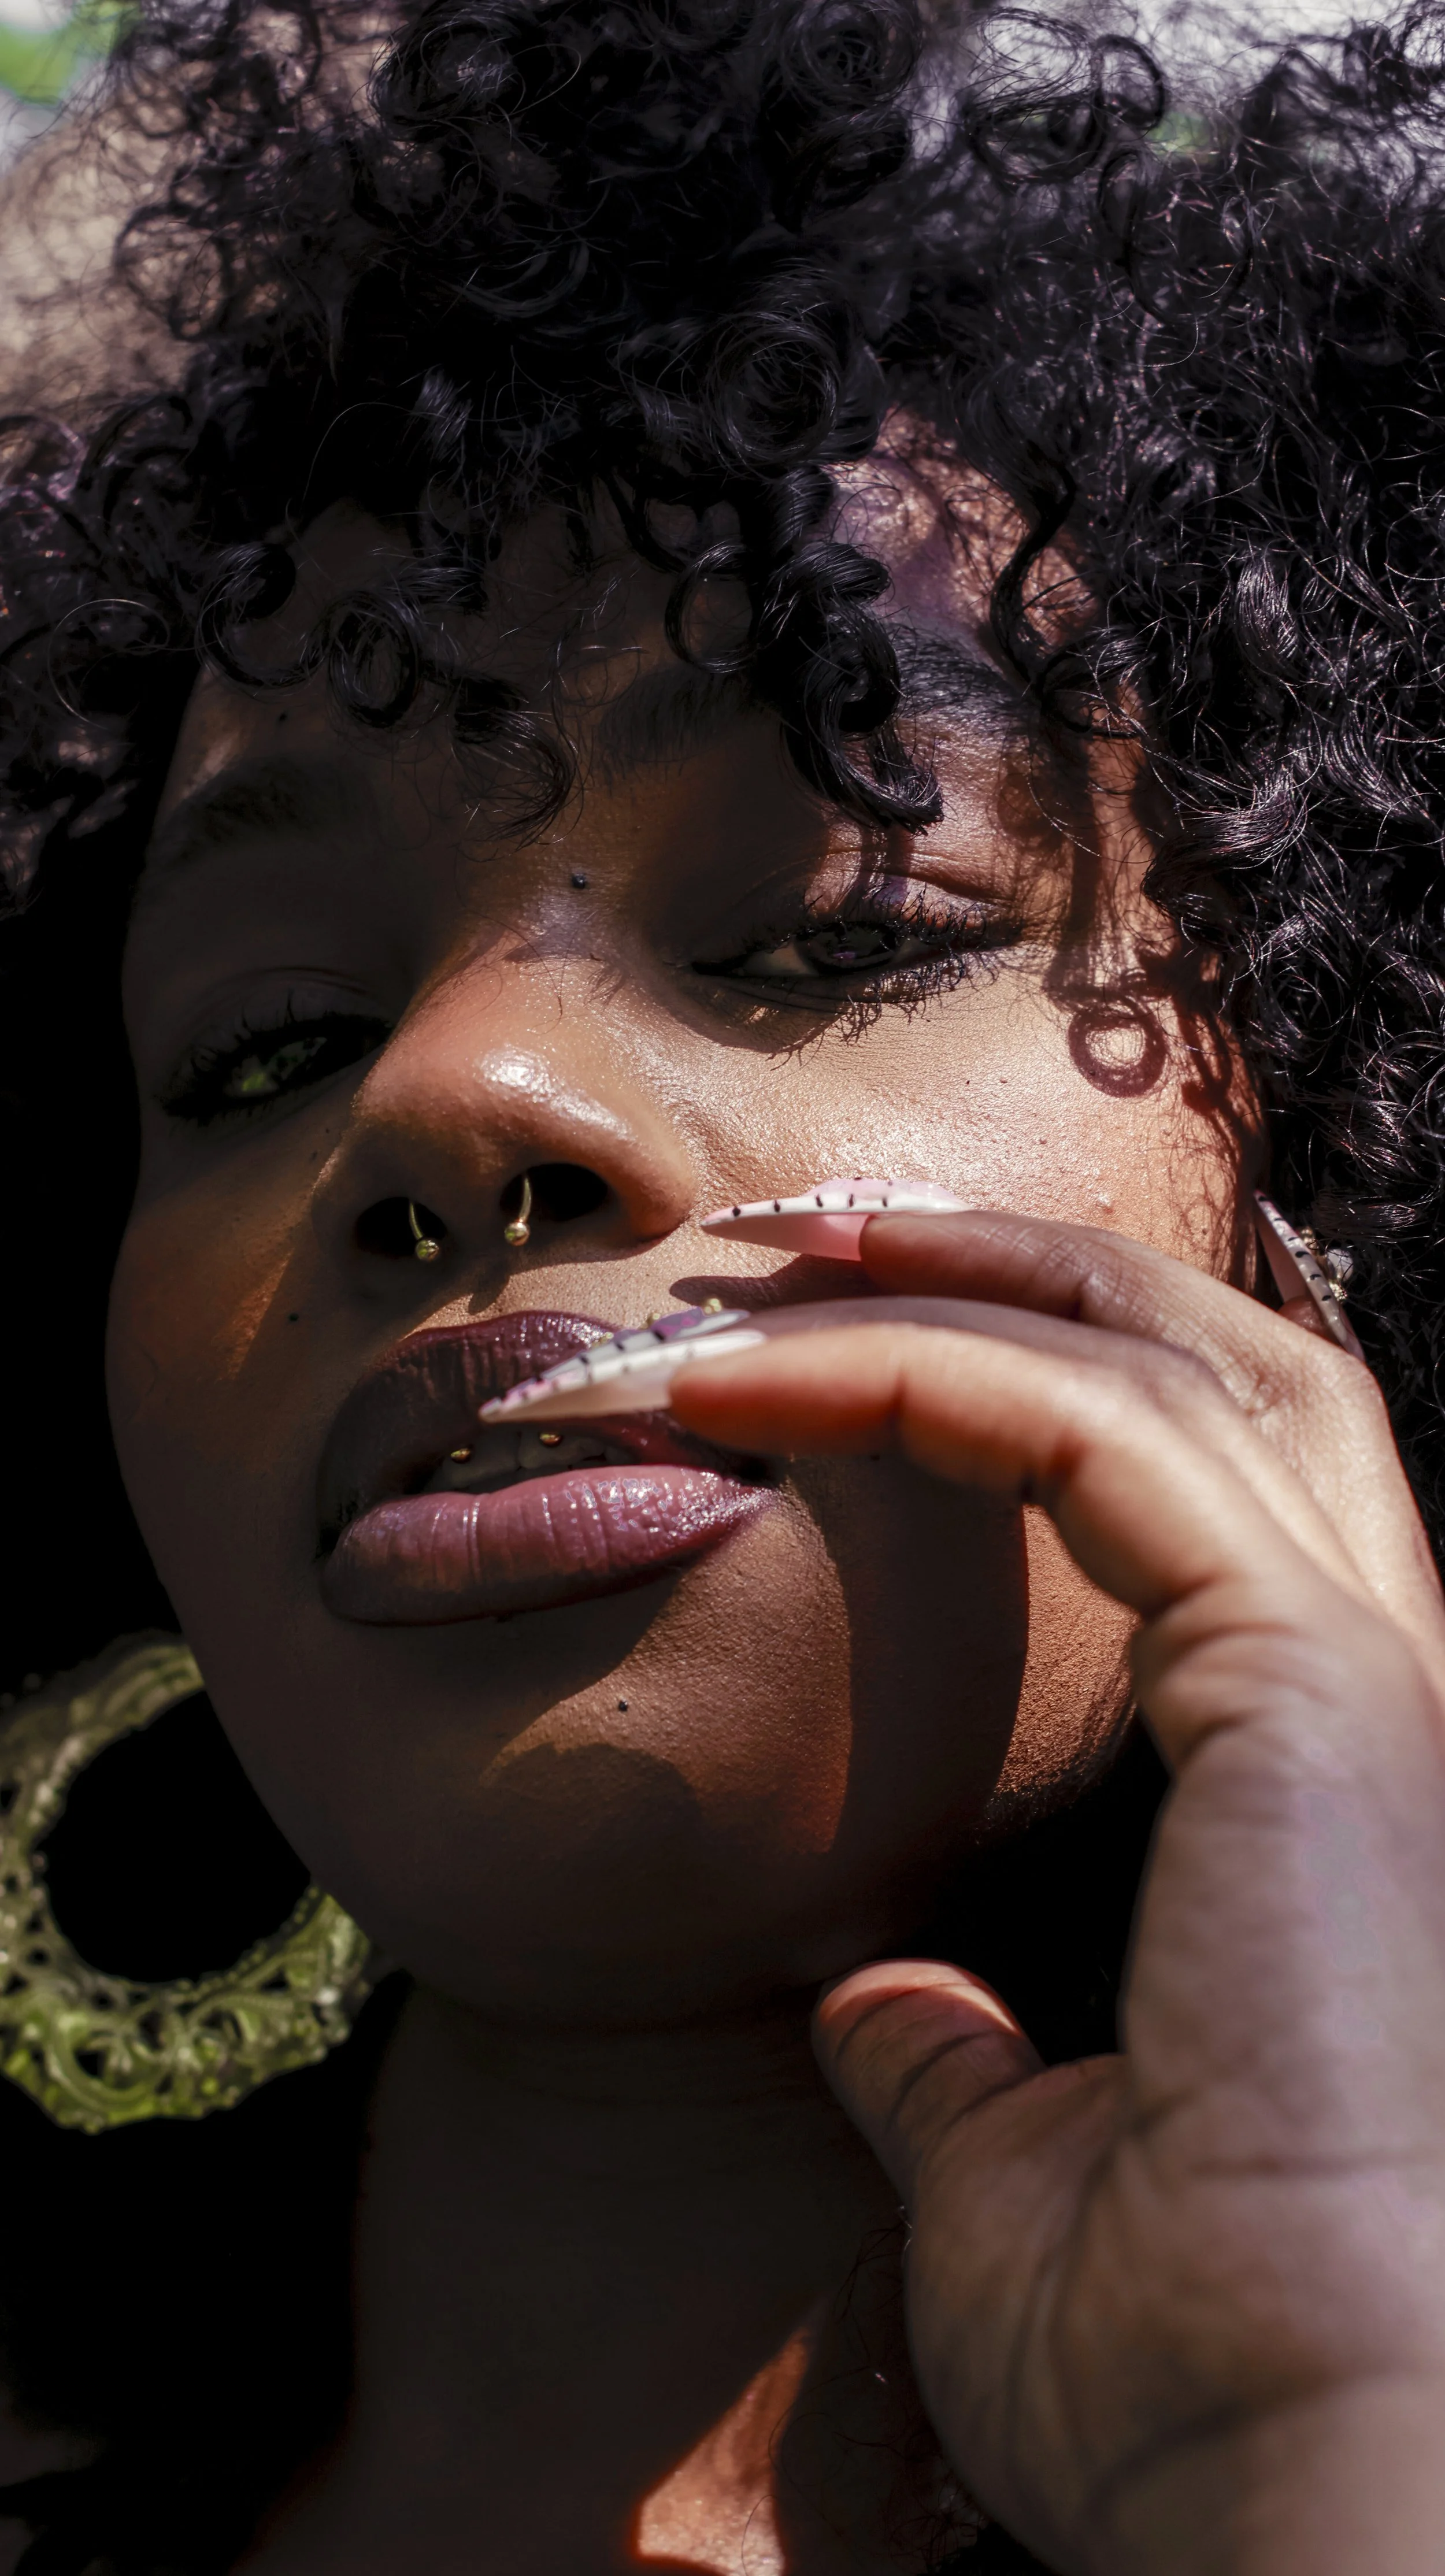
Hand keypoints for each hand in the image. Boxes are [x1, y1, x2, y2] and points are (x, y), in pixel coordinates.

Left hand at [671, 1211, 1444, 2575]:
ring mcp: (1365, 1670)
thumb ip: (955, 2060)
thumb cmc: (1195, 2363)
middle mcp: (1376, 1689)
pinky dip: (920, 1372)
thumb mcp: (1014, 2173)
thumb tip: (874, 2008)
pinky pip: (1090, 1434)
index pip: (1200, 1488)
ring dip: (958, 1272)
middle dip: (1014, 1268)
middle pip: (1221, 1366)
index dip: (1017, 1378)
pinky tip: (758, 1375)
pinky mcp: (1316, 1681)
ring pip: (1177, 1357)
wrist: (1310, 2464)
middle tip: (801, 1239)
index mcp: (1323, 1788)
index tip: (811, 1357)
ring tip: (767, 1249)